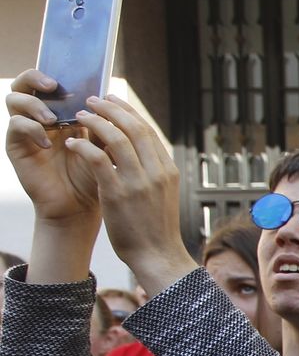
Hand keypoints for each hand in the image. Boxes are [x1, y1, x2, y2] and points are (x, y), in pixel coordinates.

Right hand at [6, 70, 100, 229]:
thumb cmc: (95, 176)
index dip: (61, 74)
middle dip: (36, 77)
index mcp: (63, 111)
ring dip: (34, 104)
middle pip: (26, 82)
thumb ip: (105, 125)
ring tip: (53, 119)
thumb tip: (109, 100)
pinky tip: (48, 144)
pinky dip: (32, 129)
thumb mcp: (105, 147)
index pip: (53, 81)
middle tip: (53, 85)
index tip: (79, 81)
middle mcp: (41, 116)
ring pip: (14, 98)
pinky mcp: (16, 145)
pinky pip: (15, 125)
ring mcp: (26, 129)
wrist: (80, 206)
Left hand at [67, 96, 189, 291]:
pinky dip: (83, 146)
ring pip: (116, 138)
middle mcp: (156, 172)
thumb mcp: (161, 194)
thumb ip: (150, 172)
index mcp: (168, 170)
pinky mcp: (118, 194)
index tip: (112, 101)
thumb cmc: (155, 228)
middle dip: (111, 108)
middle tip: (92, 99)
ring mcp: (138, 182)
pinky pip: (98, 159)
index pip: (147, 130)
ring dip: (95, 122)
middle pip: (134, 127)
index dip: (127, 111)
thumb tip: (134, 151)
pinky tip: (73, 143)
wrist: (157, 256)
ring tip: (79, 116)